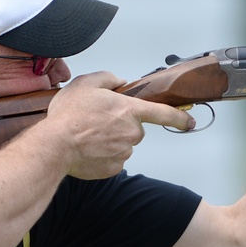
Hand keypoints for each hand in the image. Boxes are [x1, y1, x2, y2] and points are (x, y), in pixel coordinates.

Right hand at [46, 71, 194, 179]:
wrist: (55, 146)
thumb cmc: (69, 116)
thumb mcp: (86, 83)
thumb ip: (108, 78)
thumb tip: (120, 82)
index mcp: (129, 110)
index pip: (163, 113)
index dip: (180, 117)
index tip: (190, 121)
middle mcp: (131, 133)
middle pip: (134, 128)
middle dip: (120, 124)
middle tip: (97, 121)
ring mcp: (123, 152)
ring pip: (123, 144)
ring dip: (110, 140)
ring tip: (87, 135)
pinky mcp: (113, 168)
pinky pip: (113, 159)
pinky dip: (103, 155)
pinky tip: (88, 148)